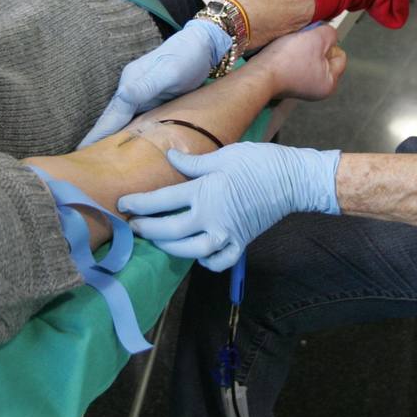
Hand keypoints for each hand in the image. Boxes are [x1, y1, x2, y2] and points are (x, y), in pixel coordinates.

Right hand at [79, 19, 229, 147]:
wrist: (202, 44)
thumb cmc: (187, 56)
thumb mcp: (169, 71)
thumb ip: (146, 86)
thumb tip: (122, 97)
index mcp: (131, 83)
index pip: (112, 115)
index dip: (99, 134)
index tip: (82, 151)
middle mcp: (131, 89)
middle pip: (112, 119)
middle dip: (98, 138)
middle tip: (84, 160)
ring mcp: (140, 94)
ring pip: (122, 120)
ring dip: (110, 137)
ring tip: (97, 158)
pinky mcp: (151, 98)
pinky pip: (135, 118)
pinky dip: (126, 131)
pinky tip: (122, 144)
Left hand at [119, 142, 340, 270]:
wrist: (293, 180)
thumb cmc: (258, 162)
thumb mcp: (223, 155)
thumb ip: (192, 163)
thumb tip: (169, 157)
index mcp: (204, 191)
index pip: (162, 201)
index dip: (139, 203)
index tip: (123, 204)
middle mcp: (211, 217)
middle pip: (169, 230)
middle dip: (147, 229)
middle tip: (134, 225)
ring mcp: (226, 234)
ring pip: (190, 251)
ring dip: (169, 248)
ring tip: (158, 240)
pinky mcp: (241, 243)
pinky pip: (218, 261)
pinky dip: (204, 262)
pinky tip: (195, 254)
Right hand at [248, 24, 346, 100]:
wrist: (259, 73)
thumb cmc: (288, 59)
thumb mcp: (317, 38)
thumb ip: (330, 33)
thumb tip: (329, 35)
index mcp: (329, 83)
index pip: (340, 55)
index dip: (329, 42)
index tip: (313, 39)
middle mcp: (317, 89)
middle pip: (324, 58)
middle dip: (315, 46)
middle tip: (302, 41)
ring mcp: (301, 87)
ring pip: (309, 59)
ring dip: (302, 49)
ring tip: (291, 45)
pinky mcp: (286, 83)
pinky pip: (295, 64)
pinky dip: (291, 56)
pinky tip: (283, 52)